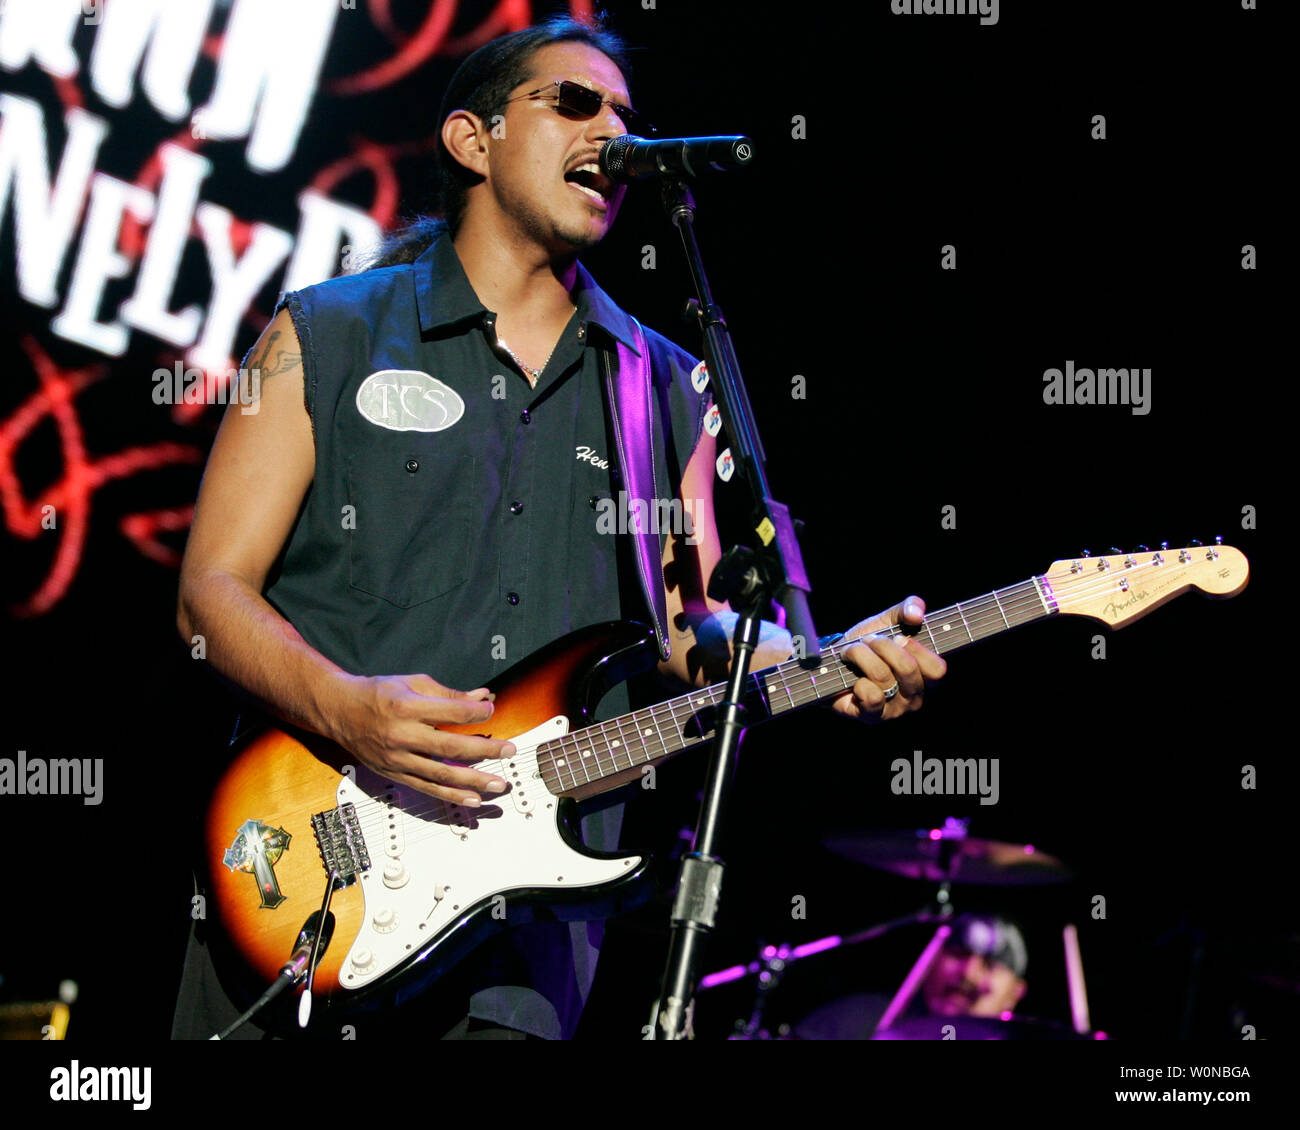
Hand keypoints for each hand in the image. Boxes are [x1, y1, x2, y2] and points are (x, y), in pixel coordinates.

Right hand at [327, 673, 512, 803]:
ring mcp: (397, 758)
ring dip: (475, 781)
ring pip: (441, 774)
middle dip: (485, 751)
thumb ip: (449, 693)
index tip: (492, 709)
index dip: (476, 712)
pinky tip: (473, 799)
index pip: (451, 713)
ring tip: (499, 784)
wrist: (339, 710)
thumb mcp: (413, 683)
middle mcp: (401, 735)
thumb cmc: (377, 693)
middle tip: (509, 751)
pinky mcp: (395, 773)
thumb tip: (483, 696)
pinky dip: (452, 795)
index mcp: (406, 707)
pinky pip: (427, 787)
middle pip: (450, 747)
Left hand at [830, 596, 946, 722]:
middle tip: (869, 640)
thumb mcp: (888, 620)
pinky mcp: (872, 717)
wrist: (834, 662)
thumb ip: (908, 608)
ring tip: (852, 651)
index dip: (917, 649)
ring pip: (883, 676)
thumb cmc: (868, 644)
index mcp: (925, 677)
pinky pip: (870, 696)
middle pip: (908, 668)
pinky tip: (853, 679)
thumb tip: (916, 613)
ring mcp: (894, 710)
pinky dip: (857, 680)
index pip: (937, 669)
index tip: (899, 636)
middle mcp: (914, 697)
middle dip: (883, 646)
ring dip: (862, 656)